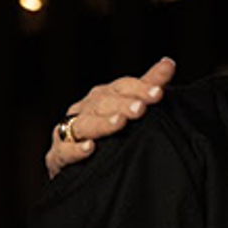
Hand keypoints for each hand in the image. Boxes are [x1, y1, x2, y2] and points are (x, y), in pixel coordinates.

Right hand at [45, 58, 175, 177]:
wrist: (82, 164)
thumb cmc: (110, 131)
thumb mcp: (132, 107)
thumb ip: (149, 86)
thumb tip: (168, 63)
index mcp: (103, 97)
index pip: (121, 87)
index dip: (139, 88)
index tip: (158, 92)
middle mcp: (85, 109)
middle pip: (103, 103)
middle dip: (122, 105)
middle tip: (140, 108)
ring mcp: (69, 130)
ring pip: (84, 124)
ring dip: (102, 123)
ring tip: (119, 123)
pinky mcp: (59, 154)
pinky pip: (64, 150)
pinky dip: (75, 149)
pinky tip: (90, 148)